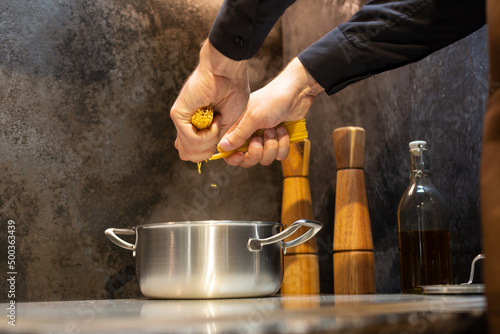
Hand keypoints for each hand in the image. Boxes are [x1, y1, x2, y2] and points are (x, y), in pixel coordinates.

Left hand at [170, 40, 249, 161]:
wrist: (228, 71)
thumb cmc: (232, 91)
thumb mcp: (227, 123)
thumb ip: (214, 139)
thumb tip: (205, 155)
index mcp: (195, 124)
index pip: (191, 152)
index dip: (207, 152)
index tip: (221, 135)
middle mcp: (185, 122)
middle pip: (188, 155)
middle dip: (207, 150)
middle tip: (219, 131)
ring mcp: (181, 118)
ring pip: (189, 149)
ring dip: (210, 141)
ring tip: (218, 122)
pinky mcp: (178, 114)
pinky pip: (191, 139)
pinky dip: (207, 135)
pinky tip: (215, 119)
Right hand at [219, 57, 323, 167]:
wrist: (296, 93)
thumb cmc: (272, 100)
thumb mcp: (253, 117)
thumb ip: (238, 135)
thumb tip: (222, 147)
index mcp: (238, 128)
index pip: (228, 150)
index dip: (233, 157)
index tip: (241, 155)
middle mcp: (249, 136)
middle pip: (247, 159)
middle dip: (256, 152)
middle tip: (260, 138)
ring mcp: (264, 140)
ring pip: (264, 159)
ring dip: (272, 145)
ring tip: (274, 129)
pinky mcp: (278, 142)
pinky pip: (279, 155)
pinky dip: (283, 144)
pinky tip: (283, 131)